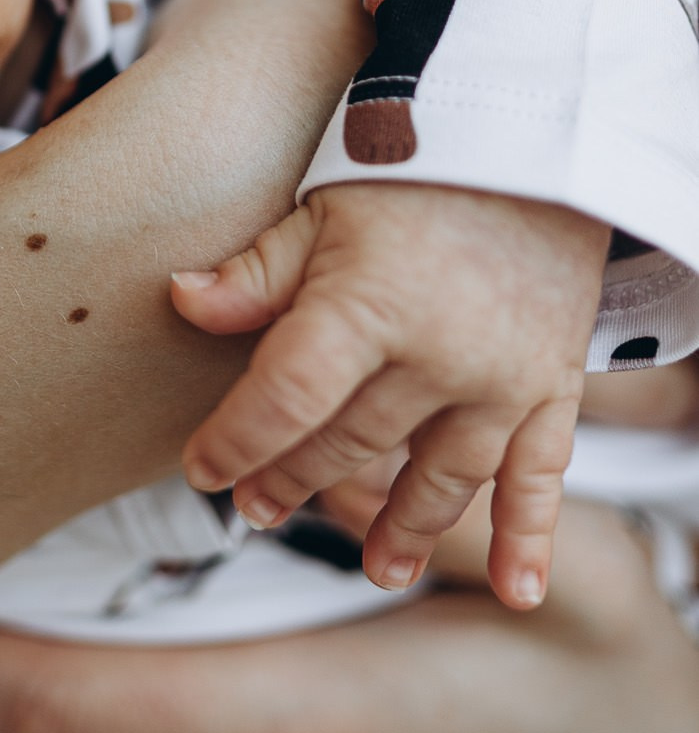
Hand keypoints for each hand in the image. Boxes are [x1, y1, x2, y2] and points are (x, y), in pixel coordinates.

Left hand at [172, 182, 606, 608]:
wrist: (536, 141)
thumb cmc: (414, 169)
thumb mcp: (324, 208)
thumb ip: (258, 271)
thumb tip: (180, 300)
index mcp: (368, 304)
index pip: (288, 395)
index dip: (237, 440)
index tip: (201, 472)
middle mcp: (439, 355)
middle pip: (352, 441)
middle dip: (297, 478)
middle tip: (258, 510)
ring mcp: (503, 379)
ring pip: (441, 475)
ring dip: (404, 527)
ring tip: (374, 568)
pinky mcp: (552, 387)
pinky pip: (541, 477)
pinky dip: (531, 538)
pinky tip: (516, 591)